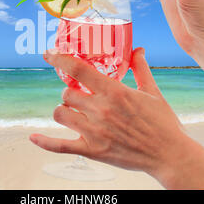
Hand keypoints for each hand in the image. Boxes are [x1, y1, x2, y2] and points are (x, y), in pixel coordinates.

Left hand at [30, 48, 203, 188]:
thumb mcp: (152, 91)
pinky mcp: (92, 151)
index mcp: (114, 92)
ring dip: (63, 110)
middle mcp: (100, 110)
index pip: (79, 69)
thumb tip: (138, 49)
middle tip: (79, 94)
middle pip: (66, 93)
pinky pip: (60, 146)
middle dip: (70, 91)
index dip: (60, 58)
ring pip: (60, 114)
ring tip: (73, 111)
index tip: (49, 53)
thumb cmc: (162, 122)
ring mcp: (94, 132)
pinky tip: (34, 137)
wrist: (170, 155)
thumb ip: (140, 68)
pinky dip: (44, 142)